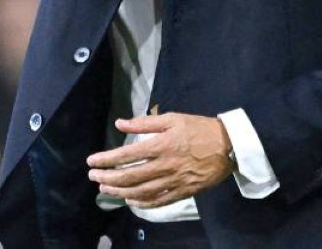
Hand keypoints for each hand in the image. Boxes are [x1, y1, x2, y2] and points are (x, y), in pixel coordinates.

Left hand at [86, 113, 234, 208]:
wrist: (229, 146)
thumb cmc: (199, 128)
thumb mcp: (172, 118)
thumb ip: (144, 123)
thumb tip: (119, 124)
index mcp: (160, 145)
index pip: (126, 155)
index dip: (106, 159)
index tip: (91, 161)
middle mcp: (164, 165)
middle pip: (130, 176)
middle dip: (108, 178)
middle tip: (93, 178)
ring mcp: (174, 181)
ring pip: (141, 191)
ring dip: (120, 192)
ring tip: (105, 190)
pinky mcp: (183, 191)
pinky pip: (159, 201)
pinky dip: (142, 203)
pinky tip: (131, 201)